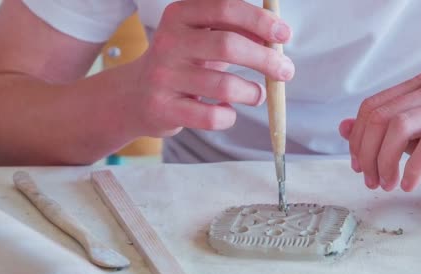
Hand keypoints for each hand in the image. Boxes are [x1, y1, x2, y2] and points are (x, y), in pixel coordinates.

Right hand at [127, 0, 293, 135]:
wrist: (134, 97)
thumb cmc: (181, 64)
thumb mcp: (201, 39)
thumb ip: (235, 32)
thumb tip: (276, 38)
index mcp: (179, 16)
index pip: (224, 8)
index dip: (259, 20)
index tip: (283, 34)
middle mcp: (168, 43)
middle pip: (228, 46)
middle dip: (266, 59)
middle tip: (286, 71)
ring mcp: (164, 77)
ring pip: (224, 85)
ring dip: (252, 92)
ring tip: (257, 94)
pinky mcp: (164, 109)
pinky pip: (212, 116)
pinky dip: (229, 116)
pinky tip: (227, 110)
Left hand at [339, 72, 420, 193]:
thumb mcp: (419, 140)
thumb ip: (385, 133)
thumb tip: (343, 128)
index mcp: (420, 87)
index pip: (372, 107)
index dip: (358, 139)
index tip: (359, 166)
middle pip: (381, 116)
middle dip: (367, 153)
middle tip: (370, 180)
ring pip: (400, 127)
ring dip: (385, 161)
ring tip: (387, 184)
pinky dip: (412, 168)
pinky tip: (407, 184)